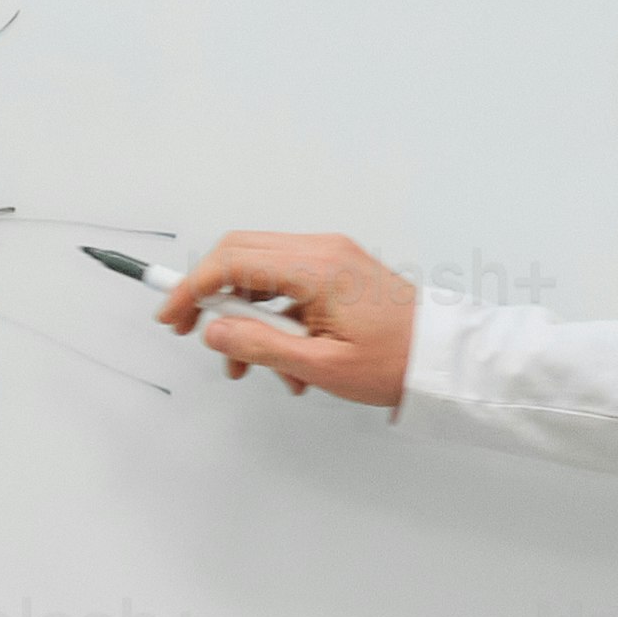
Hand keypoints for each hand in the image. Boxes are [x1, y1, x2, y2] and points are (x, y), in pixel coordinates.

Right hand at [156, 230, 419, 407]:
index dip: (192, 288)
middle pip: (239, 252)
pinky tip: (281, 359)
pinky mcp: (336, 268)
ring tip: (246, 366)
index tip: (172, 318)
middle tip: (191, 331)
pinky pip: (284, 280)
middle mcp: (321, 250)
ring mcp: (330, 255)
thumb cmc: (396, 362)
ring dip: (241, 312)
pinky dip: (269, 314)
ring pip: (259, 268)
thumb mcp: (320, 366)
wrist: (445, 357)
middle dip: (207, 291)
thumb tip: (214, 332)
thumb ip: (260, 346)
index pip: (232, 261)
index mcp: (317, 268)